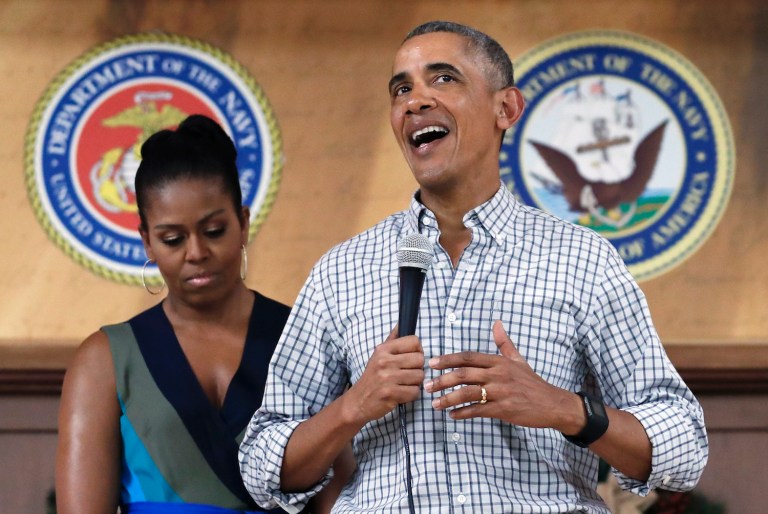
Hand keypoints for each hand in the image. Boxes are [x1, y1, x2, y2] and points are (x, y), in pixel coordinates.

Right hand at [346, 326, 424, 423]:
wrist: (358, 401)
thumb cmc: (372, 377)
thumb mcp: (378, 355)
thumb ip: (392, 339)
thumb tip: (401, 322)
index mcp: (383, 349)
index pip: (414, 341)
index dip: (417, 351)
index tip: (410, 359)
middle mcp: (384, 361)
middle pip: (420, 359)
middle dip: (417, 369)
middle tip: (406, 374)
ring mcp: (387, 378)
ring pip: (419, 376)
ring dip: (414, 383)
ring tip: (402, 384)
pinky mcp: (390, 394)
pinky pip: (414, 392)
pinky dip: (410, 395)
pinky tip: (400, 394)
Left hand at [424, 320, 575, 428]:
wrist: (552, 403)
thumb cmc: (532, 382)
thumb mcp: (518, 359)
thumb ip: (504, 343)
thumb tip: (497, 323)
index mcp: (499, 361)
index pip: (468, 357)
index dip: (448, 359)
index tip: (432, 363)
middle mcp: (498, 374)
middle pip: (464, 374)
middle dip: (442, 380)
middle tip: (427, 385)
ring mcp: (501, 392)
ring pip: (468, 393)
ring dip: (448, 398)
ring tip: (435, 404)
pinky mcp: (504, 409)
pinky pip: (479, 410)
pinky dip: (463, 413)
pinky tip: (453, 415)